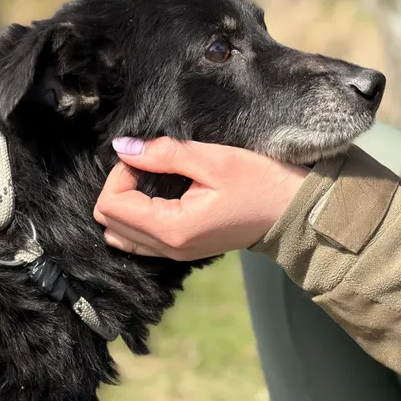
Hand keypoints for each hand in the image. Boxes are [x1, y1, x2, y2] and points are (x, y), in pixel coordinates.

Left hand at [94, 137, 308, 259]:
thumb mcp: (213, 159)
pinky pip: (139, 240)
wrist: (291, 211)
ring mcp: (175, 254)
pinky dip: (137, 216)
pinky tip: (157, 195)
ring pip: (120, 234)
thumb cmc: (259, 182)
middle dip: (120, 187)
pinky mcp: (182, 251)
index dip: (120, 174)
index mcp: (173, 228)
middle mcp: (168, 248)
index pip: (111, 205)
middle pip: (109, 222)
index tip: (147, 156)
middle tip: (149, 164)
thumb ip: (164, 154)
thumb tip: (122, 147)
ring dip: (126, 203)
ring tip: (153, 179)